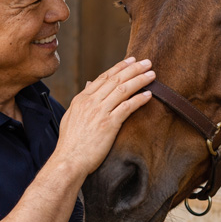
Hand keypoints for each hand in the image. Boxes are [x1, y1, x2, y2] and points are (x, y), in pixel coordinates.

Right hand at [54, 57, 154, 176]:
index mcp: (81, 99)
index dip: (119, 67)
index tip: (131, 61)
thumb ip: (82, 102)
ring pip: (123, 90)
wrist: (69, 160)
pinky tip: (148, 95)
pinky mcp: (109, 125)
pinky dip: (138, 99)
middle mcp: (90, 102)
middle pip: (115, 80)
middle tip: (147, 62)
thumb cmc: (70, 143)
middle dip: (133, 69)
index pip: (103, 77)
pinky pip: (127, 107)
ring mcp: (99, 112)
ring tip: (151, 75)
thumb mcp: (71, 117)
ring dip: (139, 80)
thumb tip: (88, 86)